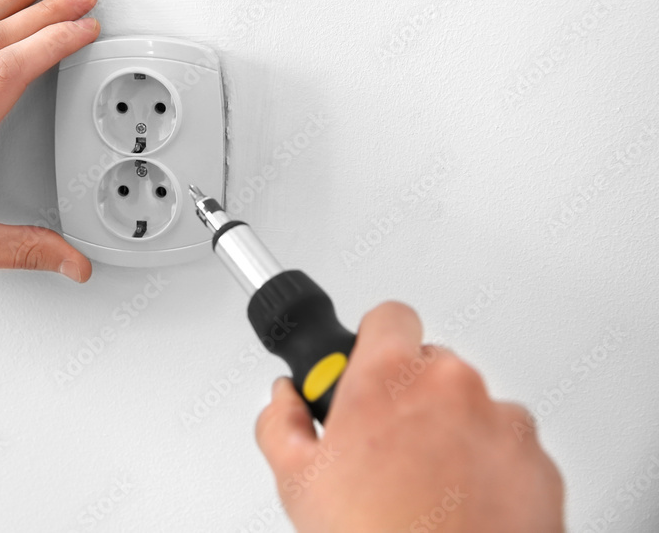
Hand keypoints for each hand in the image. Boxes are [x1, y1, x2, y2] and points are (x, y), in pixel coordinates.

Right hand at [256, 301, 563, 532]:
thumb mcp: (295, 481)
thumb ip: (281, 422)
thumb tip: (285, 400)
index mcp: (389, 378)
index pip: (389, 316)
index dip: (375, 340)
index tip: (368, 362)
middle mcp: (452, 387)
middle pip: (432, 365)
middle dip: (412, 396)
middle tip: (389, 445)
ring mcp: (502, 423)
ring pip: (474, 407)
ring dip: (454, 431)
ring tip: (428, 487)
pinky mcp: (539, 463)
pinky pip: (511, 448)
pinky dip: (491, 467)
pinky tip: (463, 505)